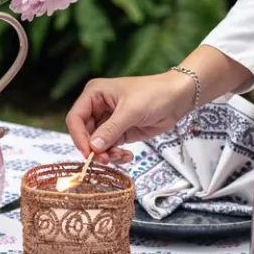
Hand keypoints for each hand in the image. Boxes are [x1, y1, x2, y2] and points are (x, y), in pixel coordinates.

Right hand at [65, 72, 196, 164]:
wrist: (178, 98)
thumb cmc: (154, 94)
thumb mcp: (131, 111)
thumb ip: (111, 130)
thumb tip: (93, 147)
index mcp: (94, 94)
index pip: (75, 118)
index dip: (78, 137)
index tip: (88, 153)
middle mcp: (97, 107)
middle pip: (84, 134)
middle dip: (95, 149)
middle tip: (107, 160)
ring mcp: (108, 121)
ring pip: (97, 144)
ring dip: (107, 154)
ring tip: (122, 156)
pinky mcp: (120, 132)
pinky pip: (110, 148)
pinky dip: (116, 155)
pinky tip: (128, 155)